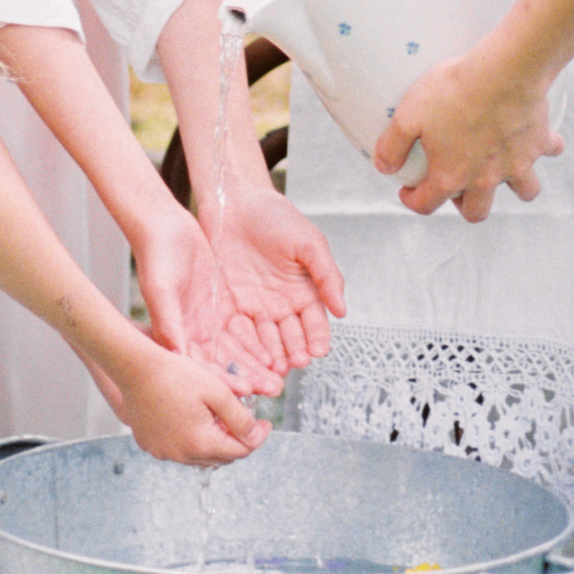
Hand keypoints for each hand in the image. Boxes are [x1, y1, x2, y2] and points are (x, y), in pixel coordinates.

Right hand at [102, 335, 266, 463]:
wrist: (135, 368)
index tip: (266, 423)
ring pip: (199, 456)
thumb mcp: (217, 392)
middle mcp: (180, 455)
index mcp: (200, 443)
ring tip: (217, 418)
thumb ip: (240, 418)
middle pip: (221, 458)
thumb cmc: (176, 375)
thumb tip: (255, 438)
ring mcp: (162, 452)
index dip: (257, 438)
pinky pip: (178, 450)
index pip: (240, 452)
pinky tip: (191, 419)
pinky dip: (190, 440)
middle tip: (243, 420)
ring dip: (213, 442)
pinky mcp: (149, 445)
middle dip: (236, 441)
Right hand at [131, 201, 286, 395]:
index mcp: (178, 333)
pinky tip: (278, 351)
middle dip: (250, 376)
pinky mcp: (225, 305)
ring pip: (240, 347)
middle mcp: (196, 331)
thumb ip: (168, 322)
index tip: (246, 390)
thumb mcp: (160, 290)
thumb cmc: (156, 257)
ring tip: (281, 376)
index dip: (225, 378)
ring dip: (259, 363)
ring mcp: (212, 319)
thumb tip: (177, 353)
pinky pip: (247, 326)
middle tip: (273, 389)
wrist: (166, 228)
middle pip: (226, 360)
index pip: (204, 364)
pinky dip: (261, 339)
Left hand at [206, 183, 344, 371]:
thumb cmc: (276, 217)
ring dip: (271, 357)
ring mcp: (256, 308)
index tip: (318, 351)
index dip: (317, 337)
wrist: (234, 202)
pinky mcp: (231, 307)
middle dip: (294, 352)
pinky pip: (239, 332)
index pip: (314, 322)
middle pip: (291, 337)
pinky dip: (244, 347)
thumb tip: (342, 310)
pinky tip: (248, 359)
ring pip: (266, 340)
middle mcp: (282, 305)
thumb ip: (327, 276)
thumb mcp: (309, 243)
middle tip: (295, 365)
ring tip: (274, 370)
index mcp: (305, 291)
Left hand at [375, 45, 561, 223]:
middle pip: (477, 212)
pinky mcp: (539, 142)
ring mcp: (517, 163)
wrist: (504, 70)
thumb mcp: (408, 114)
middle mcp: (486, 178)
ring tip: (503, 170)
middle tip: (457, 186)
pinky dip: (546, 148)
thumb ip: (391, 145)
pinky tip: (538, 136)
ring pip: (524, 192)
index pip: (426, 204)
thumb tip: (383, 167)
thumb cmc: (454, 90)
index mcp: (451, 175)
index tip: (408, 190)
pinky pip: (550, 151)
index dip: (411, 200)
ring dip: (514, 187)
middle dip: (465, 206)